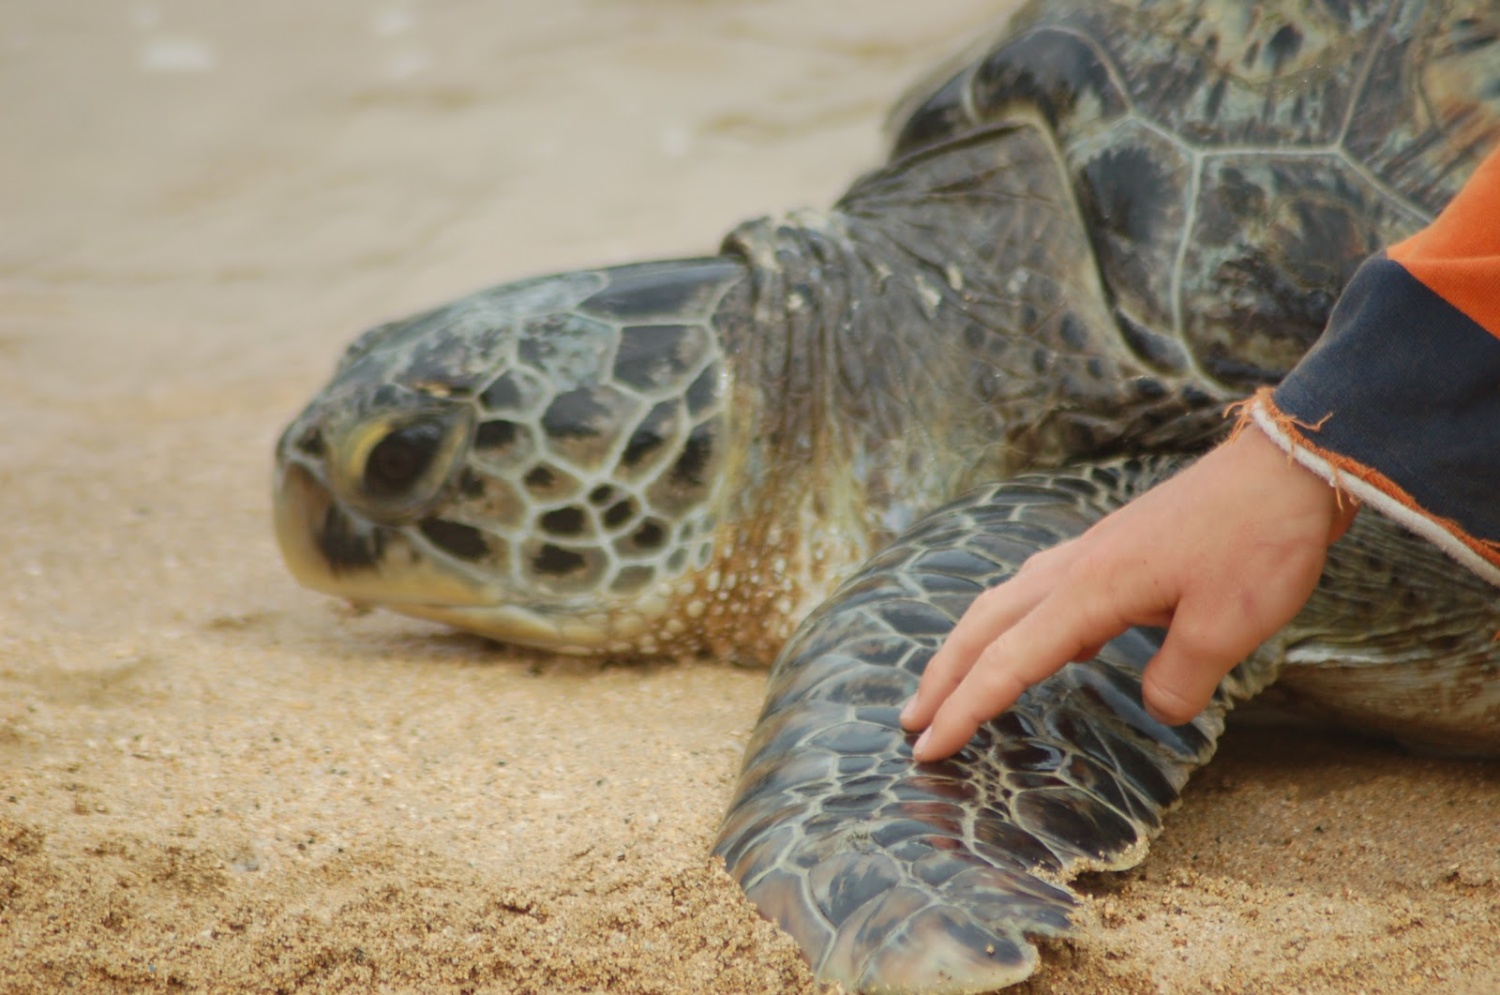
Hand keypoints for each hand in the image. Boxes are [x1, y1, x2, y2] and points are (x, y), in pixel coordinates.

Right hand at [899, 427, 1356, 761]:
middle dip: (942, 677)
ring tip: (952, 685)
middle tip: (911, 721)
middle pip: (983, 625)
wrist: (1284, 467)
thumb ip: (1179, 679)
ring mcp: (1091, 553)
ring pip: (1006, 603)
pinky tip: (1046, 646)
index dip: (965, 709)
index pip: (1008, 662)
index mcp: (1090, 591)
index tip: (928, 749)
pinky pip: (1043, 591)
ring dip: (971, 647)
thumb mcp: (1229, 627)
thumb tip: (1159, 707)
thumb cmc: (1257, 541)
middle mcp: (1074, 569)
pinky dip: (1020, 625)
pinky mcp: (1113, 549)